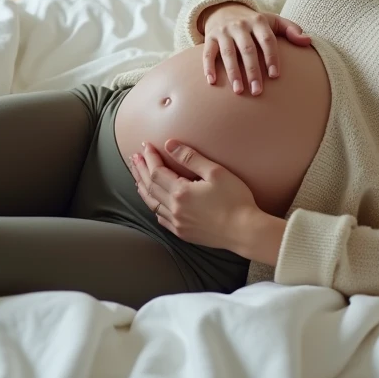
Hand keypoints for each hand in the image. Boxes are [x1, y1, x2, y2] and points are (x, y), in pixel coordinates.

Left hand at [126, 138, 260, 250]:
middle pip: (150, 186)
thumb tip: (169, 144)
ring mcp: (177, 223)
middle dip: (141, 170)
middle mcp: (174, 208)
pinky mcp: (183, 233)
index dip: (150, 157)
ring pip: (152, 203)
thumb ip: (190, 158)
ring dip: (143, 188)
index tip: (146, 145)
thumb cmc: (235, 200)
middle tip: (134, 157)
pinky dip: (154, 206)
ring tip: (137, 177)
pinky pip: (161, 218)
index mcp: (181, 192)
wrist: (244, 231)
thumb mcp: (216, 172)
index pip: (157, 171)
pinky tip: (153, 201)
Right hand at [200, 3, 311, 95]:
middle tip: (258, 91)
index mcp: (258, 21)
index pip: (267, 40)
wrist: (223, 9)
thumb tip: (308, 41)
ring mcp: (224, 31)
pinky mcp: (210, 37)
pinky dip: (208, 67)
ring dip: (233, 73)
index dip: (271, 57)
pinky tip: (212, 82)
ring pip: (228, 53)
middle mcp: (240, 25)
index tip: (275, 76)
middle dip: (253, 71)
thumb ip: (291, 30)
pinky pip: (208, 53)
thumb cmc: (253, 22)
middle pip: (247, 49)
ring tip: (239, 91)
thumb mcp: (272, 20)